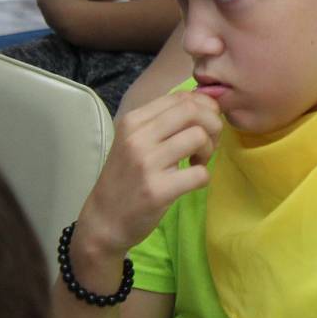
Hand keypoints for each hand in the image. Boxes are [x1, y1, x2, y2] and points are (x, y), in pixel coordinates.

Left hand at [37, 0, 91, 38]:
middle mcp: (47, 14)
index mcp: (44, 0)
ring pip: (61, 18)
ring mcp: (58, 26)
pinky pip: (73, 26)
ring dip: (69, 14)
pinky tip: (88, 19)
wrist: (79, 22)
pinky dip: (78, 22)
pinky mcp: (70, 35)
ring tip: (82, 8)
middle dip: (58, 3)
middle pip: (51, 7)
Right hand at [79, 91, 222, 259]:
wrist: (103, 220)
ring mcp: (146, 163)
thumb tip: (206, 101)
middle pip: (193, 111)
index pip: (181, 97)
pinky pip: (200, 173)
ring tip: (197, 163)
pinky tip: (191, 181)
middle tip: (206, 144)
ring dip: (209, 150)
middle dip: (213, 125)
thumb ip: (165, 121)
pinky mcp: (157, 190)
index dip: (205, 108)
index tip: (204, 126)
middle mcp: (137, 137)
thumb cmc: (126, 178)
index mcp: (133, 121)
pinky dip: (204, 177)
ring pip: (199, 137)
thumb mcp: (136, 141)